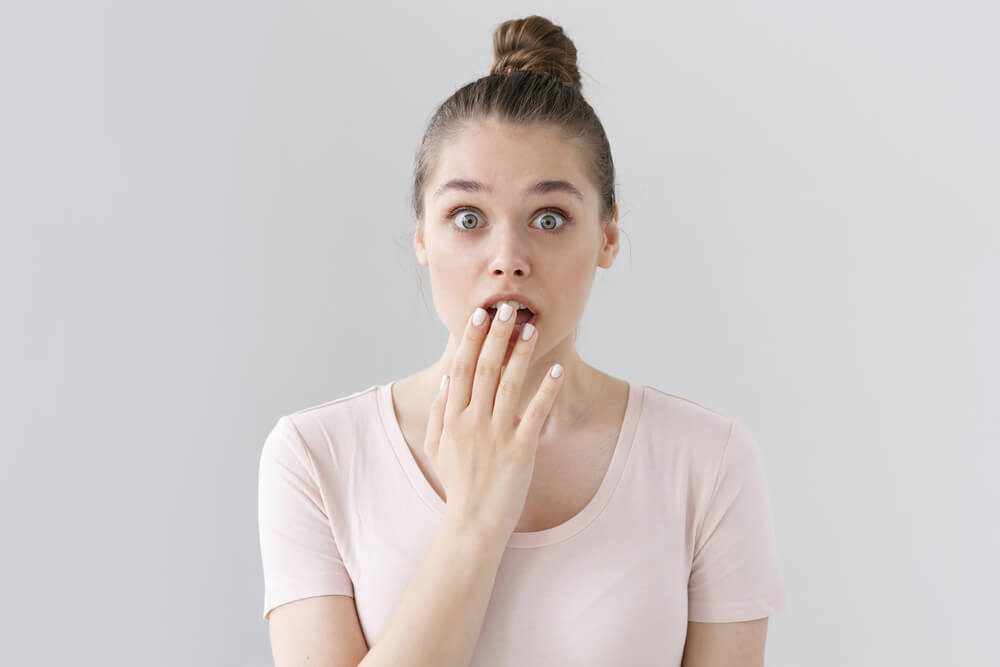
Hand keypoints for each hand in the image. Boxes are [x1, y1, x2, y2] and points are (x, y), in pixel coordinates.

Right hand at [422, 303, 564, 537]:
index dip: (472, 339)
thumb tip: (447, 379)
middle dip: (497, 335)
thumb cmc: (457, 484)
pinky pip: (535, 414)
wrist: (472, 523)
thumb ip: (438, 412)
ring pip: (510, 384)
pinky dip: (546, 390)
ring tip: (532, 329)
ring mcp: (496, 435)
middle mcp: (472, 421)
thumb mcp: (436, 447)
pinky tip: (556, 370)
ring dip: (521, 354)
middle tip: (508, 309)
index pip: (462, 368)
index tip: (480, 315)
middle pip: (486, 368)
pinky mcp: (520, 450)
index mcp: (452, 417)